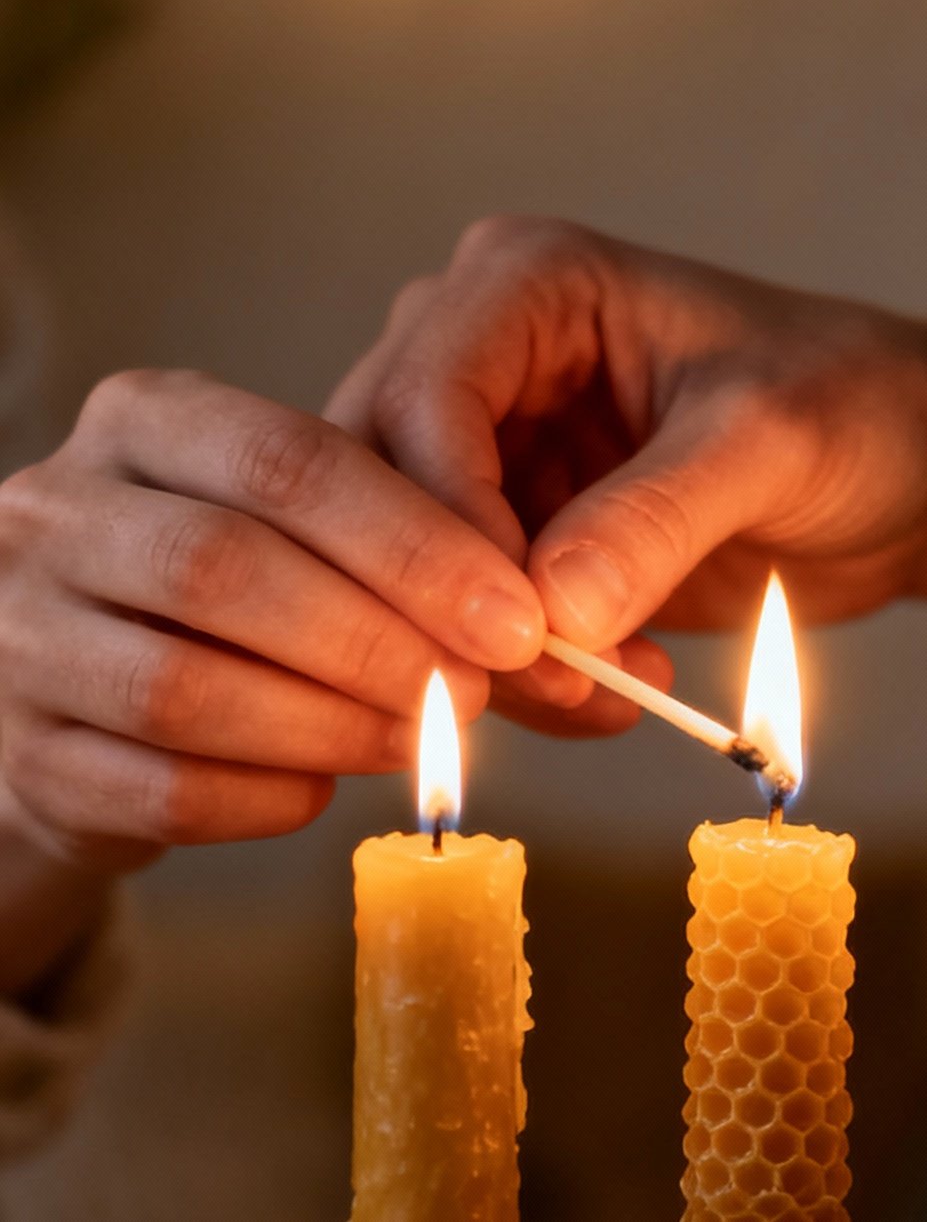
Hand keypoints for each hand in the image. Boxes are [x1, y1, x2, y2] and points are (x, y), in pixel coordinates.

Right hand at [0, 368, 545, 870]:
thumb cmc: (236, 594)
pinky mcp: (26, 756)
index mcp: (144, 421)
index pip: (289, 461)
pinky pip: (159, 792)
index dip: (416, 545)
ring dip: (327, 727)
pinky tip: (325, 790)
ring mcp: (21, 634)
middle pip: (227, 571)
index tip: (517, 618)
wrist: (84, 692)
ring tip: (417, 745)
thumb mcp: (308, 527)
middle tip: (477, 693)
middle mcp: (56, 510)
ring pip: (182, 689)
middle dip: (376, 642)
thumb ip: (419, 559)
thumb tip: (576, 636)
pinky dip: (264, 800)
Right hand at [331, 217, 926, 718]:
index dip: (444, 523)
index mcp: (525, 283)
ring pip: (411, 567)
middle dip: (453, 599)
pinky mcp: (516, 534)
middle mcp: (482, 354)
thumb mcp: (770, 444)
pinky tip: (616, 696)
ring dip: (489, 653)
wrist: (917, 476)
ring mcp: (492, 449)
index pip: (423, 400)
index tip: (509, 627)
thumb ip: (657, 516)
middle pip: (385, 488)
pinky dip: (524, 676)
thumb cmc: (861, 408)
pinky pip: (464, 617)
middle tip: (541, 685)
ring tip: (608, 698)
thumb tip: (550, 611)